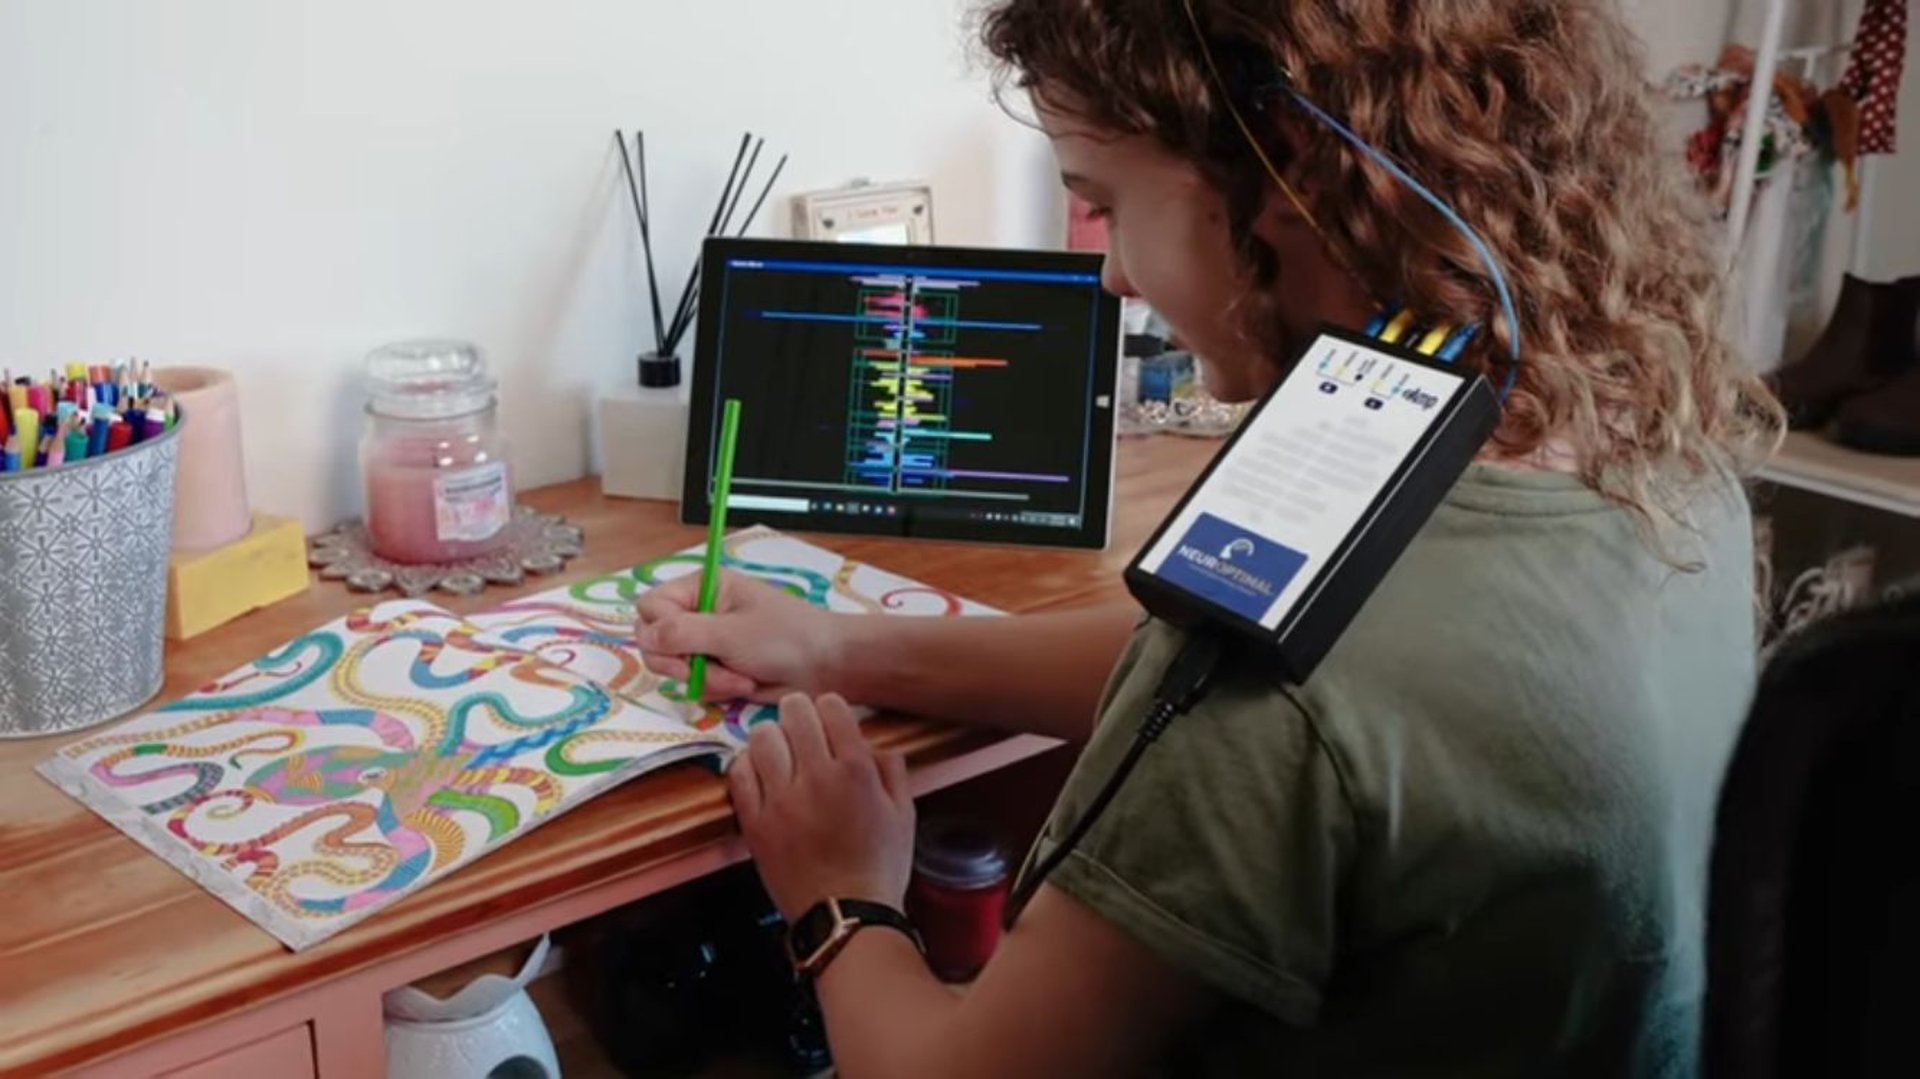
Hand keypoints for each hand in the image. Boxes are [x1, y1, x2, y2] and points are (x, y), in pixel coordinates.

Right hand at [635, 569, 843, 701]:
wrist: (826, 666)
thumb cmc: (786, 637)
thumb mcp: (732, 632)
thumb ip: (684, 633)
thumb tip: (645, 637)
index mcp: (702, 588)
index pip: (651, 606)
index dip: (659, 629)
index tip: (683, 644)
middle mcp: (697, 612)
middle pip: (653, 640)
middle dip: (679, 661)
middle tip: (703, 670)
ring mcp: (705, 643)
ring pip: (672, 667)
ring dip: (704, 678)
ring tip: (740, 677)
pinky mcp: (715, 669)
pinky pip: (694, 684)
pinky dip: (715, 688)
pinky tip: (744, 683)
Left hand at [728, 693, 914, 921]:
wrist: (845, 915)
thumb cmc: (880, 866)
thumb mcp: (905, 813)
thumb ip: (891, 769)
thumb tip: (872, 743)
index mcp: (855, 770)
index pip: (831, 706)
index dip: (830, 708)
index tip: (830, 721)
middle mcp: (815, 776)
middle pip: (793, 712)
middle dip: (799, 713)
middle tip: (802, 728)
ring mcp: (779, 799)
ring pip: (762, 736)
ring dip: (772, 736)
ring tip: (780, 751)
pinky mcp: (754, 821)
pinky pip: (739, 773)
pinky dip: (747, 764)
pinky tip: (761, 774)